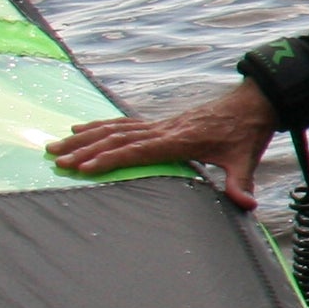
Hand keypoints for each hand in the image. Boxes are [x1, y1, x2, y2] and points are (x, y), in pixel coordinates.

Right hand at [51, 78, 281, 209]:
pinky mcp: (160, 122)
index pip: (139, 150)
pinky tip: (80, 129)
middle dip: (85, 150)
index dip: (111, 159)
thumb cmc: (247, 133)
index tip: (84, 168)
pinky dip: (99, 125)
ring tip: (55, 146)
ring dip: (84, 138)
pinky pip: (123, 123)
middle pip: (117, 139)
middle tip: (56, 161)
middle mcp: (165, 129)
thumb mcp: (246, 159)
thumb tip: (247, 205)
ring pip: (114, 129)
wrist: (253, 103)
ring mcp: (160, 124)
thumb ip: (242, 183)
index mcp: (181, 140)